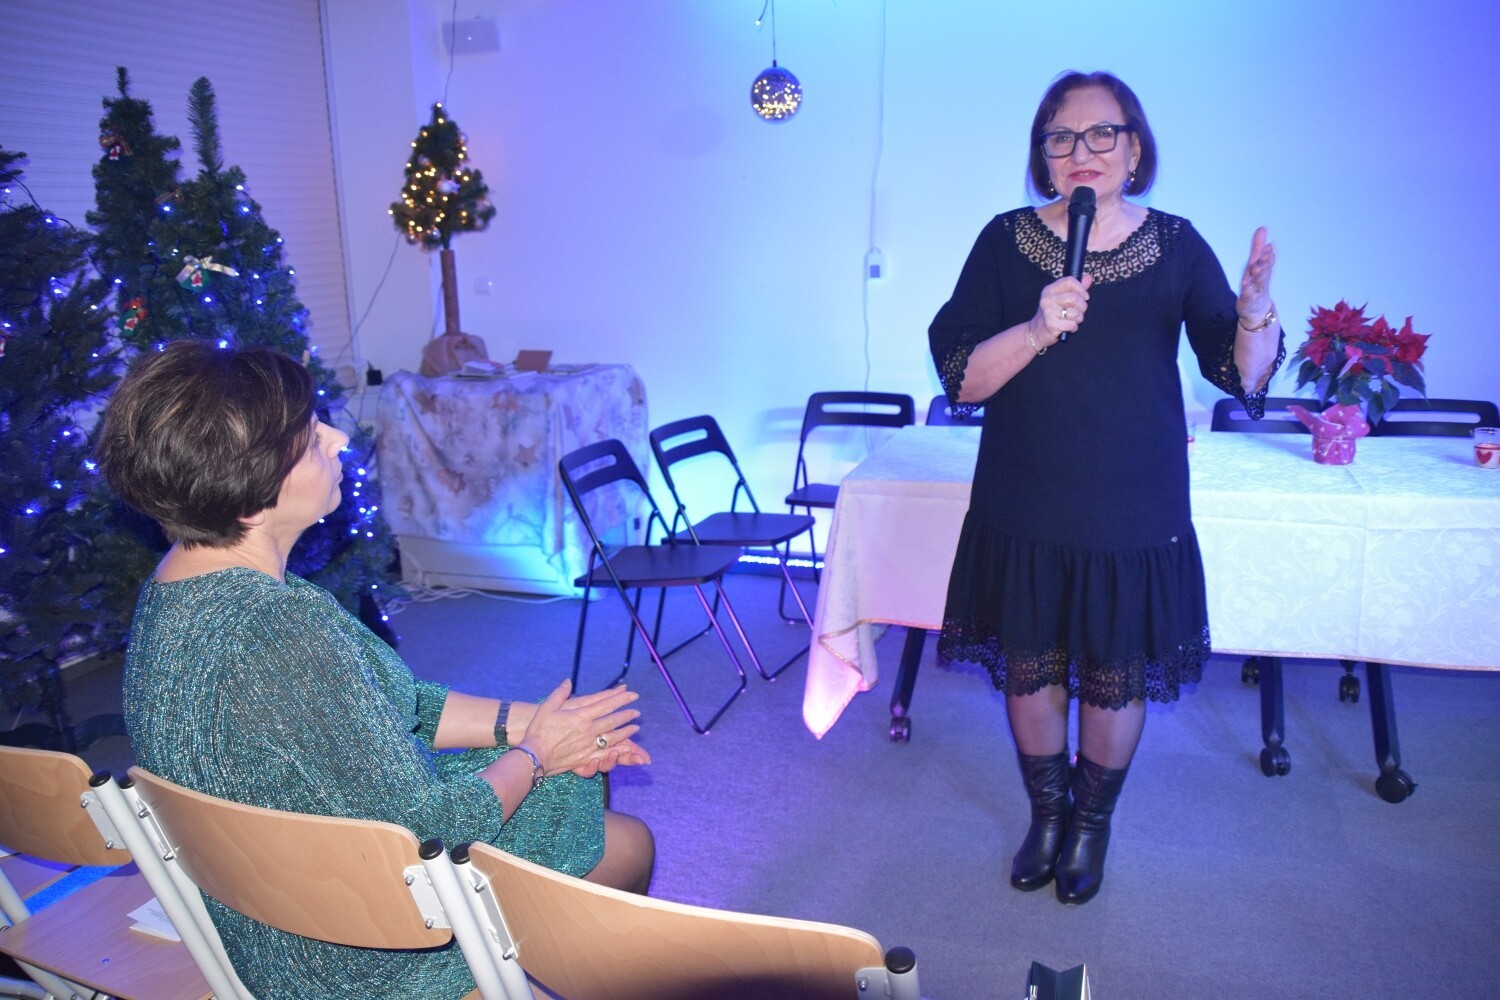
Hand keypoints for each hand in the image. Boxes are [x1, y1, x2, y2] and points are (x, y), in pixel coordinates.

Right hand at [520, 680, 641, 776]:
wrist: (534, 755)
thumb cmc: (539, 730)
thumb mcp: (547, 707)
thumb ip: (559, 693)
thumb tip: (567, 681)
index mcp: (581, 716)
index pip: (607, 705)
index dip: (621, 699)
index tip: (633, 694)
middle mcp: (589, 730)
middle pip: (613, 721)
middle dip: (627, 715)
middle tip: (637, 712)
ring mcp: (589, 745)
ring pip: (613, 737)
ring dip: (626, 732)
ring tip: (635, 728)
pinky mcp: (585, 758)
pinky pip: (605, 753)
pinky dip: (617, 750)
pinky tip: (623, 748)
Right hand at [1030, 273, 1091, 346]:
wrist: (1036, 332)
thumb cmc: (1052, 314)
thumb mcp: (1061, 298)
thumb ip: (1075, 288)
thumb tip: (1088, 277)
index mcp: (1050, 289)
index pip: (1069, 281)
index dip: (1081, 289)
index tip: (1085, 297)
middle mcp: (1047, 299)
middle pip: (1074, 297)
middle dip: (1082, 307)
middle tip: (1079, 312)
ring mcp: (1048, 311)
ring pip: (1075, 312)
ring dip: (1079, 318)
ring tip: (1073, 320)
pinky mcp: (1051, 324)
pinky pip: (1072, 324)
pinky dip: (1074, 327)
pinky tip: (1069, 328)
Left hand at [1237, 226, 1276, 321]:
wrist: (1257, 310)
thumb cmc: (1256, 284)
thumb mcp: (1256, 265)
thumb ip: (1258, 248)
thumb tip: (1262, 228)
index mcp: (1263, 270)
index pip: (1267, 261)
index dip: (1267, 253)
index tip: (1270, 244)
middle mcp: (1261, 280)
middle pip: (1264, 269)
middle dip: (1265, 260)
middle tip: (1267, 251)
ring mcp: (1255, 290)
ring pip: (1258, 281)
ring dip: (1258, 273)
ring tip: (1257, 266)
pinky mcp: (1247, 299)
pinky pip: (1247, 293)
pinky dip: (1247, 288)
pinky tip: (1245, 282)